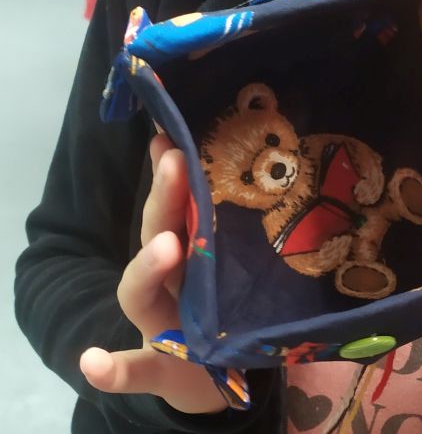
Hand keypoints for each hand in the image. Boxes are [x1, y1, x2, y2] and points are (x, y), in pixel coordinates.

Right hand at [80, 134, 226, 414]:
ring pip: (141, 293)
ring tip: (167, 245)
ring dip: (148, 268)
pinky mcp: (161, 372)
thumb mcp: (230, 269)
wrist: (216, 375)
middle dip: (165, 200)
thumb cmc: (223, 314)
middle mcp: (168, 284)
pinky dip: (111, 369)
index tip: (173, 138)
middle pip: (159, 237)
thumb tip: (237, 176)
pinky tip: (93, 362)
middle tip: (175, 161)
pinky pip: (135, 372)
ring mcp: (160, 327)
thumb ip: (230, 231)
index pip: (178, 210)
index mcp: (187, 259)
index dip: (174, 176)